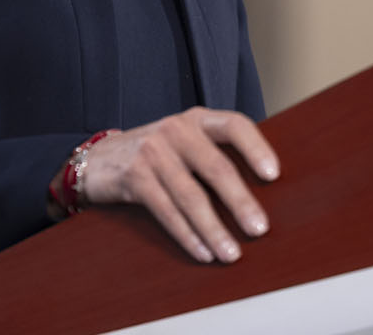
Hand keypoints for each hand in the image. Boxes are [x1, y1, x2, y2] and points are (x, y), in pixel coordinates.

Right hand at [81, 107, 279, 263]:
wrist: (98, 159)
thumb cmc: (155, 154)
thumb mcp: (185, 143)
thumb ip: (214, 154)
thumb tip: (264, 192)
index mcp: (197, 120)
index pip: (234, 125)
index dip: (256, 148)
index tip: (274, 174)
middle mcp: (176, 130)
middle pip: (215, 167)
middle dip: (240, 201)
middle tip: (259, 229)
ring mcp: (153, 151)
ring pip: (191, 195)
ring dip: (214, 228)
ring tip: (231, 252)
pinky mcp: (134, 176)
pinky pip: (166, 210)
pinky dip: (187, 235)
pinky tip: (202, 252)